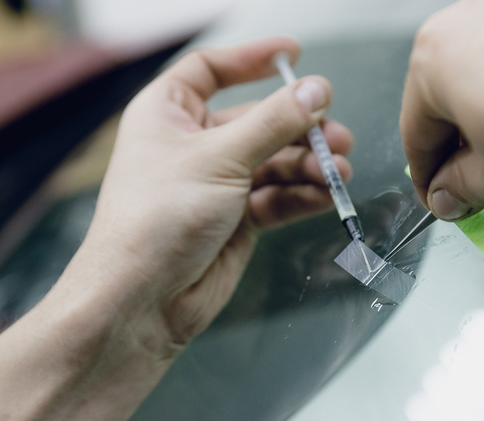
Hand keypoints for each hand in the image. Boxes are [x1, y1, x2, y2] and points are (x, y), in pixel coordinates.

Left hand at [78, 37, 352, 351]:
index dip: (252, 60)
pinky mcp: (238, 219)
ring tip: (338, 171)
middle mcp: (194, 146)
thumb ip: (274, 124)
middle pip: (258, 121)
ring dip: (309, 166)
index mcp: (169, 114)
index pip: (212, 71)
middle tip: (335, 136)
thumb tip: (316, 91)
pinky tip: (326, 195)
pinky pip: (279, 197)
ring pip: (275, 162)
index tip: (293, 55)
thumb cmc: (157, 220)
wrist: (145, 300)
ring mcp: (218, 184)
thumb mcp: (220, 158)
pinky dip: (303, 195)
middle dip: (300, 129)